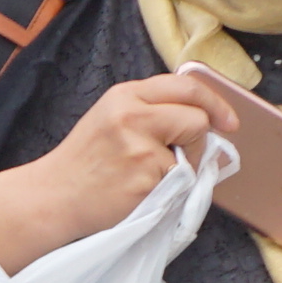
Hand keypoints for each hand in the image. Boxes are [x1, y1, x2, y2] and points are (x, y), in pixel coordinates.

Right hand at [0, 67, 254, 274]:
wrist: (54, 197)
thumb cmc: (84, 164)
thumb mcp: (111, 119)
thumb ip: (150, 112)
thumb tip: (201, 120)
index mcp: (125, 95)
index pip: (185, 86)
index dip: (213, 103)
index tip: (227, 121)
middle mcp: (132, 115)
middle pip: (196, 117)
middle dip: (199, 139)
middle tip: (185, 157)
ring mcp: (140, 147)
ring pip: (192, 154)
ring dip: (183, 169)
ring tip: (150, 178)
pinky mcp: (146, 178)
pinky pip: (180, 183)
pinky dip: (170, 191)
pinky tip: (141, 192)